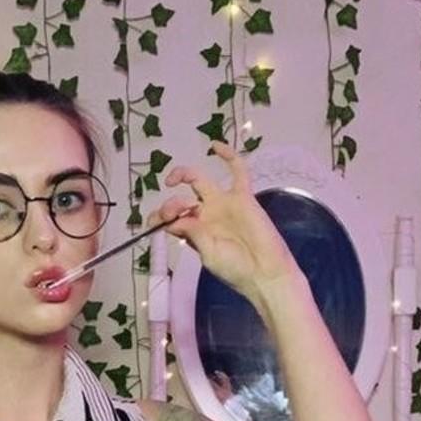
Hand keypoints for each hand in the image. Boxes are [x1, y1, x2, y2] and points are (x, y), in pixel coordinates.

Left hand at [147, 140, 297, 299]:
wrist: (265, 274)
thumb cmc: (236, 270)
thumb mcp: (208, 255)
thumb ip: (193, 233)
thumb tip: (177, 218)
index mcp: (194, 233)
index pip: (171, 218)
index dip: (160, 217)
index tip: (156, 221)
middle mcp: (206, 216)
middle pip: (181, 199)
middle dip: (171, 203)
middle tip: (172, 211)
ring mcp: (223, 204)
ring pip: (199, 181)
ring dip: (183, 175)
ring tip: (174, 180)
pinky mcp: (243, 197)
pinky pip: (237, 171)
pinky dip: (228, 156)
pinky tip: (215, 146)